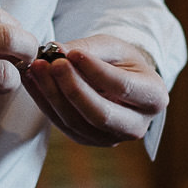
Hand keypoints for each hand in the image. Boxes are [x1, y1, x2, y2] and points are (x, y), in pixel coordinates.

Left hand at [22, 34, 166, 146]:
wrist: (121, 81)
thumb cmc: (121, 61)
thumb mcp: (113, 47)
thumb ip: (88, 48)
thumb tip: (58, 51)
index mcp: (153, 97)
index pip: (122, 87)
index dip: (95, 71)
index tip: (73, 53)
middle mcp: (137, 125)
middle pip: (100, 114)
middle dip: (73, 89)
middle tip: (52, 64)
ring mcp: (112, 138)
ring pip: (78, 122)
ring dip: (53, 95)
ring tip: (37, 68)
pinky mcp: (89, 140)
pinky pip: (63, 125)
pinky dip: (45, 102)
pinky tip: (33, 81)